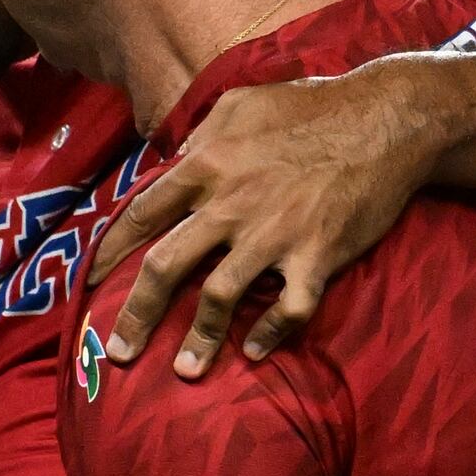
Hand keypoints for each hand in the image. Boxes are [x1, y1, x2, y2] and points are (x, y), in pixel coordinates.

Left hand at [89, 63, 447, 377]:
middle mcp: (231, 204)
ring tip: (185, 372)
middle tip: (118, 351)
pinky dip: (270, 335)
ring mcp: (274, 234)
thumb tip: (171, 164)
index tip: (90, 283)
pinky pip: (288, 308)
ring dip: (198, 340)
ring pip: (220, 298)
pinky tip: (255, 351)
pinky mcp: (317, 255)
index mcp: (207, 165)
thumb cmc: (312, 106)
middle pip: (167, 267)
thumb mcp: (241, 102)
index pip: (143, 215)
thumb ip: (201, 135)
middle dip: (137, 315)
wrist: (386, 119)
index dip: (111, 252)